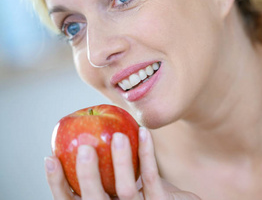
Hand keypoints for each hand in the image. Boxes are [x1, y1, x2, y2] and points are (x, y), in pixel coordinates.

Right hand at [44, 127, 200, 199]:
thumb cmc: (147, 190)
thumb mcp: (122, 180)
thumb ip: (104, 166)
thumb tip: (82, 133)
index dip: (56, 183)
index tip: (49, 157)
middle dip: (86, 175)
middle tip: (85, 147)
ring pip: (125, 190)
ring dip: (120, 161)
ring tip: (117, 136)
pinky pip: (151, 177)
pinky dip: (146, 152)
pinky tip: (144, 132)